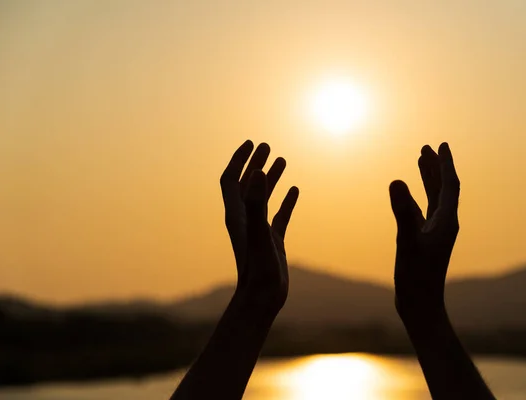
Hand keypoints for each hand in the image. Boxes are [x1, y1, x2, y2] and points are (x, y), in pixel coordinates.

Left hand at [220, 140, 298, 314]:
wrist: (262, 300)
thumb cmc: (258, 270)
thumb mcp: (259, 234)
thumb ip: (256, 203)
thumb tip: (256, 172)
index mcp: (237, 215)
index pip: (231, 181)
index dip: (238, 161)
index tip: (250, 143)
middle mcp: (245, 220)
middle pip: (246, 185)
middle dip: (254, 164)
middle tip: (267, 146)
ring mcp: (259, 231)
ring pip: (263, 198)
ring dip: (270, 178)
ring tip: (282, 159)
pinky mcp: (272, 241)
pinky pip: (279, 215)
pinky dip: (285, 201)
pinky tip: (295, 190)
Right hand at [389, 143, 459, 324]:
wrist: (421, 305)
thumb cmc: (417, 277)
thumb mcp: (408, 241)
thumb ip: (402, 211)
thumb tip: (396, 180)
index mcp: (447, 221)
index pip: (450, 186)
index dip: (445, 164)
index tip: (441, 145)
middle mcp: (445, 224)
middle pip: (443, 188)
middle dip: (436, 166)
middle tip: (428, 147)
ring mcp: (435, 233)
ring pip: (433, 199)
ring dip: (427, 179)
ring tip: (420, 160)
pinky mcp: (425, 241)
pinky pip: (423, 212)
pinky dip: (416, 198)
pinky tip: (407, 194)